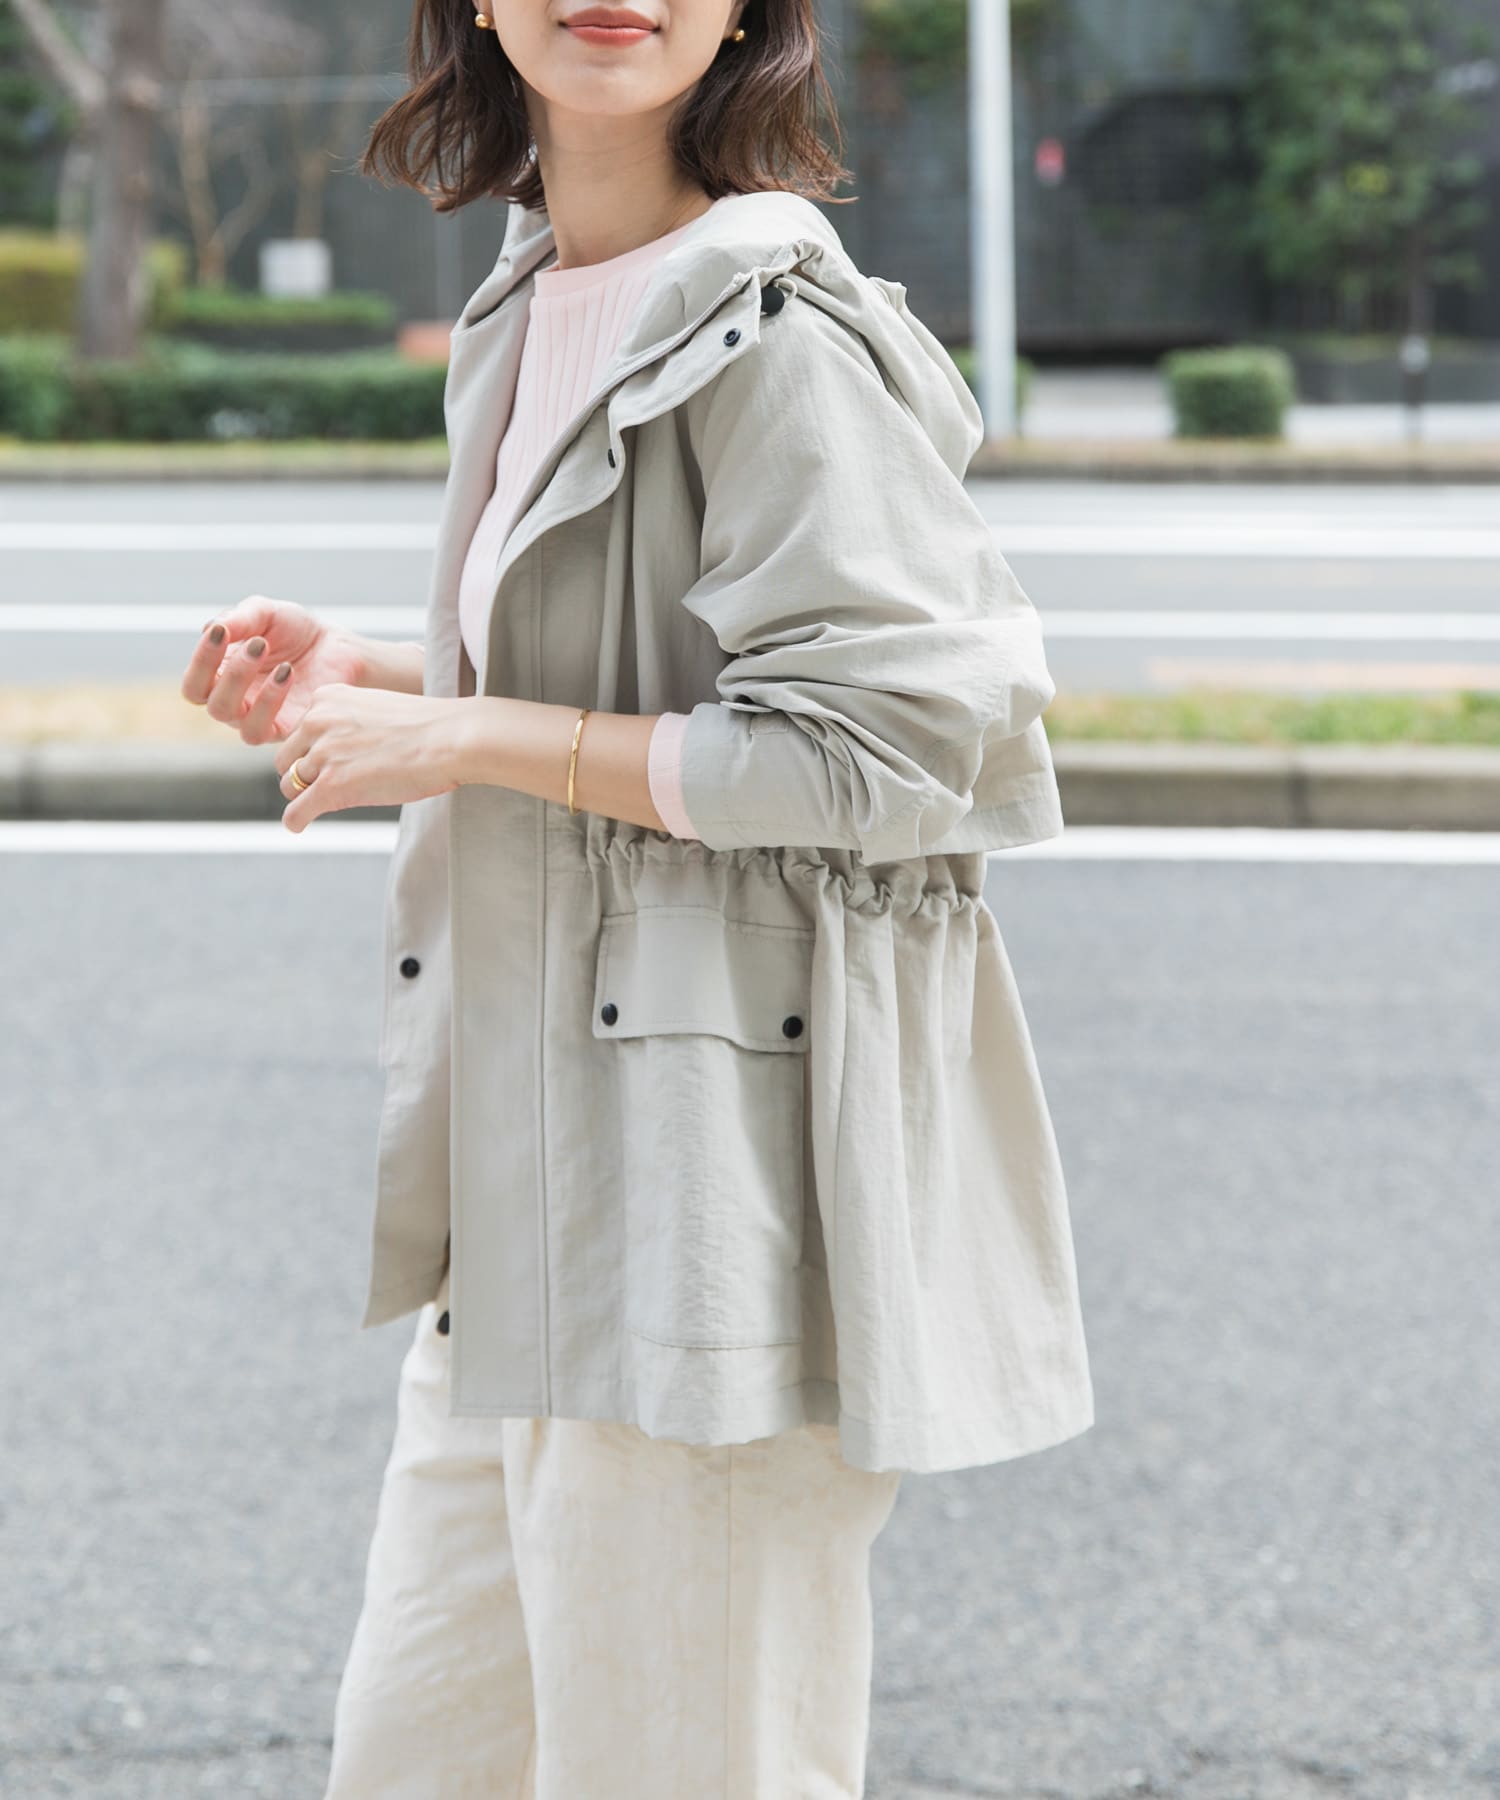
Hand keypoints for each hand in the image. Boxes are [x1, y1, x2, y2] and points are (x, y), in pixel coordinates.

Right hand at [180, 596, 364, 743]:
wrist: (337, 646)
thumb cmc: (294, 630)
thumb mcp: (265, 613)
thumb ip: (240, 618)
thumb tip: (213, 628)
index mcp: (219, 676)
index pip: (194, 682)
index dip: (200, 659)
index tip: (220, 631)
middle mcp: (233, 702)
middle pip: (209, 702)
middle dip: (231, 672)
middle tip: (260, 644)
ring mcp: (255, 718)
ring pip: (231, 717)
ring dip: (247, 687)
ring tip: (280, 662)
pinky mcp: (282, 730)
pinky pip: (260, 729)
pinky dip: (270, 701)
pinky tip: (288, 673)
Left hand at [273, 685, 469, 832]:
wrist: (452, 739)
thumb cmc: (429, 727)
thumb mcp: (377, 709)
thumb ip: (350, 723)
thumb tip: (340, 754)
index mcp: (327, 698)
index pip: (300, 731)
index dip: (314, 750)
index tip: (334, 762)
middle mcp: (317, 722)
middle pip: (287, 758)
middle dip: (304, 774)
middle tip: (329, 784)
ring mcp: (323, 754)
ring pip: (290, 785)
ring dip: (304, 797)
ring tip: (323, 804)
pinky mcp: (333, 786)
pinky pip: (296, 812)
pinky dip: (297, 821)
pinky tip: (303, 825)